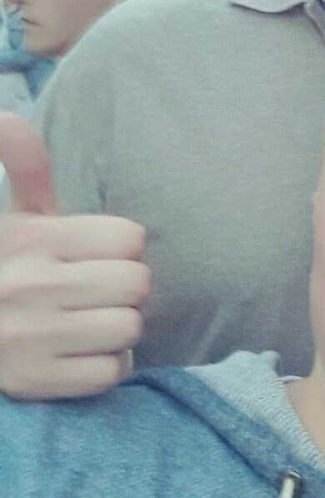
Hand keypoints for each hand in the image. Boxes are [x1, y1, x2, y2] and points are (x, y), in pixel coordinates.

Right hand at [0, 113, 148, 399]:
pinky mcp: (38, 381)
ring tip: (90, 321)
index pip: (129, 239)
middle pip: (137, 283)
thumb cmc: (5, 269)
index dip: (122, 248)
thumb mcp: (13, 220)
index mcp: (31, 239)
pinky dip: (105, 366)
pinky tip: (81, 353)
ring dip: (118, 327)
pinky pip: (112, 372)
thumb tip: (7, 116)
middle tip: (99, 291)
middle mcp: (32, 285)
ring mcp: (34, 337)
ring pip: (130, 328)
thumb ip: (25, 170)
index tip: (97, 255)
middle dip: (126, 288)